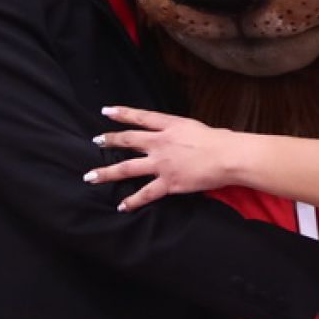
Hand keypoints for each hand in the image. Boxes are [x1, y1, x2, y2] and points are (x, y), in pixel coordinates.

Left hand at [89, 106, 237, 210]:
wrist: (227, 156)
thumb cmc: (219, 140)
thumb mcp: (195, 128)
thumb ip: (180, 132)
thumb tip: (175, 136)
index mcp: (170, 126)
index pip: (141, 117)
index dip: (122, 113)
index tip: (107, 111)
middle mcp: (160, 143)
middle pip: (128, 140)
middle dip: (109, 141)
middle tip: (96, 141)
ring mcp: (162, 164)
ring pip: (127, 168)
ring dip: (107, 173)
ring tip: (91, 177)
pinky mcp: (168, 183)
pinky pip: (145, 194)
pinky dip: (132, 201)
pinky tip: (122, 206)